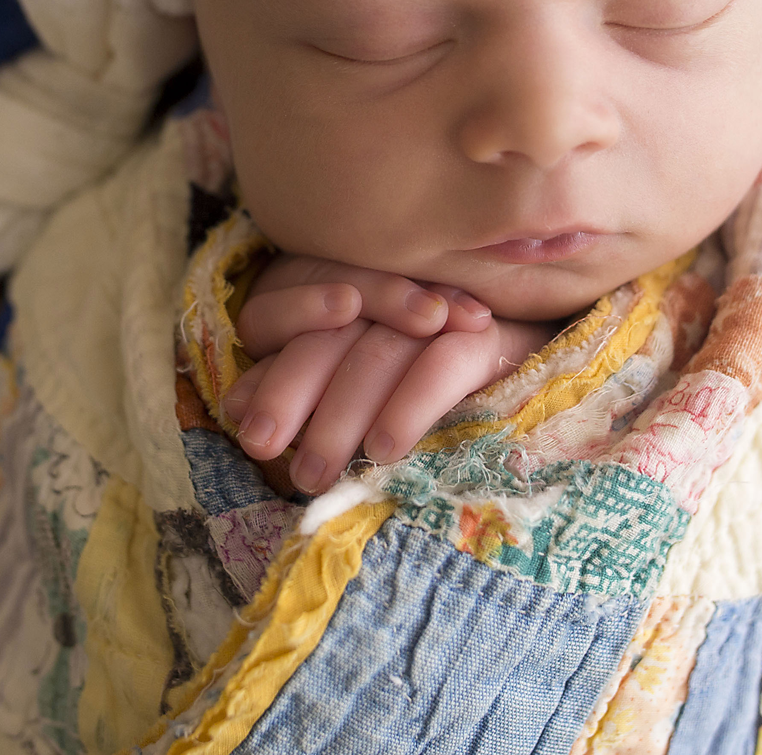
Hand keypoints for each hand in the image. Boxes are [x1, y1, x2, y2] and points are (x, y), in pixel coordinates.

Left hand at [225, 254, 554, 493]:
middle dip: (297, 400)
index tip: (255, 436)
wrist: (526, 342)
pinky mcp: (487, 329)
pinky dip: (411, 403)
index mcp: (331, 289)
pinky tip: (387, 447)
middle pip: (326, 336)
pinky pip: (442, 362)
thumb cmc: (417, 367)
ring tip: (320, 474)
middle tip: (274, 466)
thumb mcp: (348, 374)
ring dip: (344, 414)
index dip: (269, 371)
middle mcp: (377, 287)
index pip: (279, 314)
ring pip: (377, 350)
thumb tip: (235, 405)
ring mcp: (435, 302)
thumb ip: (294, 380)